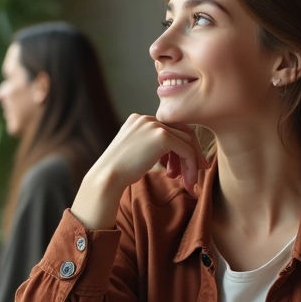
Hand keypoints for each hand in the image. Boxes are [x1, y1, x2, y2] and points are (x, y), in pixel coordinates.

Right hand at [72, 114, 209, 229]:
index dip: (179, 150)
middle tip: (193, 176)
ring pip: (187, 141)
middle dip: (190, 154)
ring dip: (191, 164)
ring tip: (187, 182)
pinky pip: (186, 150)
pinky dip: (190, 166)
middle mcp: (147, 118)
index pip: (170, 129)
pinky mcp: (161, 136)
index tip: (183, 169)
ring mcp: (154, 125)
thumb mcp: (137, 151)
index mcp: (140, 119)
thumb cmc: (120, 171)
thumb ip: (153, 147)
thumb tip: (177, 155)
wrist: (107, 177)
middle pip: (182, 132)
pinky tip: (186, 180)